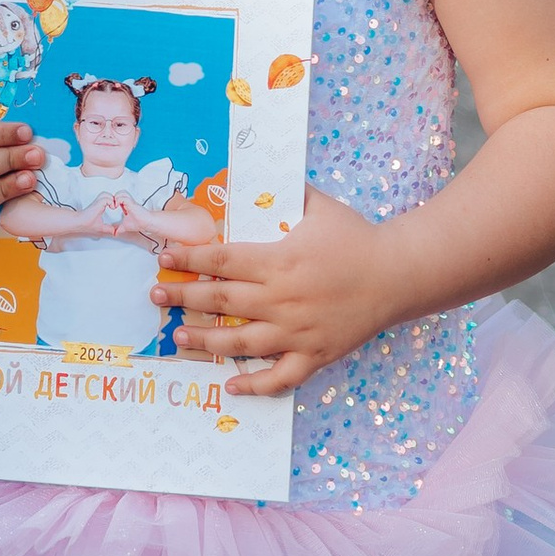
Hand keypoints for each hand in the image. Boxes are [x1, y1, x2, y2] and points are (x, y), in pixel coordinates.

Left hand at [150, 190, 410, 393]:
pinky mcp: (315, 355)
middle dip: (184, 298)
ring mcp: (299, 331)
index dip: (190, 260)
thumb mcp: (319, 206)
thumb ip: (285, 191)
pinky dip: (254, 384)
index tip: (165, 259)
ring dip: (206, 340)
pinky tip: (230, 385)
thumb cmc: (356, 237)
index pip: (223, 260)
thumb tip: (253, 170)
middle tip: (156, 296)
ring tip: (179, 337)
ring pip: (242, 341)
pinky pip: (280, 377)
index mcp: (281, 261)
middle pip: (222, 300)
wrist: (398, 274)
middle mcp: (284, 299)